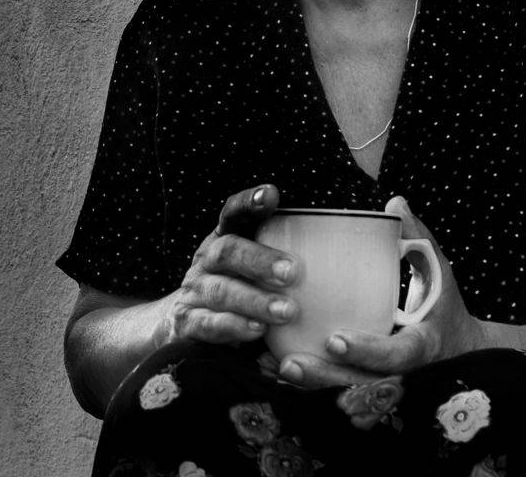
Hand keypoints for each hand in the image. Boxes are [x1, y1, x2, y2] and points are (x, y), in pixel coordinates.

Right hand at [157, 184, 299, 347]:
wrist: (190, 325)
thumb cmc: (243, 291)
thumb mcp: (259, 269)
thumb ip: (285, 260)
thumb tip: (339, 260)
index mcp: (226, 237)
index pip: (234, 212)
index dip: (249, 202)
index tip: (271, 195)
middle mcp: (207, 259)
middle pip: (228, 250)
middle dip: (259, 260)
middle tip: (292, 272)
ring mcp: (194, 289)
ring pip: (220, 290)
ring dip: (255, 300)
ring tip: (286, 312)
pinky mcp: (186, 321)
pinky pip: (206, 323)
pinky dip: (233, 326)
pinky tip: (257, 330)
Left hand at [272, 196, 486, 387]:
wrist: (458, 352)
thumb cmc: (444, 306)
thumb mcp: (437, 272)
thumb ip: (417, 239)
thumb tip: (394, 204)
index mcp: (422, 344)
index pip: (396, 355)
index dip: (366, 351)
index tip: (334, 339)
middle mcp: (403, 373)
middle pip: (362, 384)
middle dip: (325, 375)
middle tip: (290, 363)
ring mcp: (386, 385)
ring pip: (346, 392)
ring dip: (312, 383)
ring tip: (276, 366)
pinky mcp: (371, 388)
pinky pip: (339, 390)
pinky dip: (311, 384)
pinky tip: (277, 370)